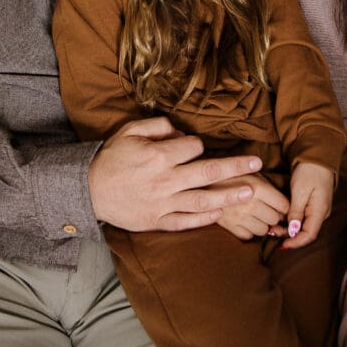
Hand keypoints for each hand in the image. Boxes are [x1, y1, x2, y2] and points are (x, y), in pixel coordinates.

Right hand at [88, 116, 262, 231]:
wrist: (89, 190)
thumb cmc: (111, 158)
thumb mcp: (130, 131)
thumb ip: (157, 126)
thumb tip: (179, 129)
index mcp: (158, 155)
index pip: (193, 147)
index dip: (197, 144)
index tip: (193, 145)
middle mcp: (165, 180)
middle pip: (207, 171)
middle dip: (235, 167)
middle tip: (257, 163)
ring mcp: (163, 203)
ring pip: (202, 200)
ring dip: (228, 195)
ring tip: (250, 192)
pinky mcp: (158, 221)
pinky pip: (186, 221)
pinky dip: (204, 218)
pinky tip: (220, 212)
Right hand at [215, 173, 289, 239]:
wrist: (202, 182)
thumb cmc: (230, 175)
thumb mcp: (250, 173)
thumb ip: (268, 186)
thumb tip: (285, 203)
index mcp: (257, 187)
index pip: (284, 205)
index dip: (284, 206)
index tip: (279, 205)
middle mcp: (250, 204)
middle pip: (275, 219)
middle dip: (273, 215)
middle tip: (266, 209)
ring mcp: (239, 217)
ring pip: (263, 230)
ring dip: (262, 224)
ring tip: (255, 215)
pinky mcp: (229, 227)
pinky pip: (248, 236)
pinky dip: (249, 230)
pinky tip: (244, 220)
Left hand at [279, 162, 334, 249]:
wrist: (318, 155)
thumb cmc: (310, 171)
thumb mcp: (300, 190)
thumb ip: (296, 211)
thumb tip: (292, 231)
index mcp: (319, 211)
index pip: (309, 235)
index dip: (295, 243)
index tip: (282, 246)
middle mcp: (320, 213)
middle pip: (305, 232)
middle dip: (288, 236)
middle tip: (271, 233)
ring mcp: (316, 208)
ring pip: (302, 225)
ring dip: (288, 228)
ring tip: (272, 226)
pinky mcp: (312, 203)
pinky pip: (302, 217)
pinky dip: (290, 220)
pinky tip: (279, 218)